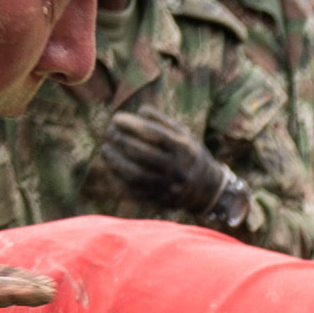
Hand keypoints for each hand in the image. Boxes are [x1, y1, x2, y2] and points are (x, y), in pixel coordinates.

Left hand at [87, 106, 253, 235]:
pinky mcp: (158, 201)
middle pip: (141, 153)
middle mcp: (176, 169)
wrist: (207, 191)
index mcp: (184, 150)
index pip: (153, 135)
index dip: (131, 125)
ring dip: (115, 160)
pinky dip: (118, 178)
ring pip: (134, 174)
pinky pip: (133, 190)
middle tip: (110, 132)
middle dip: (121, 140)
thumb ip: (163, 122)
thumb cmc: (190, 155)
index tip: (116, 118)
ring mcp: (166, 187)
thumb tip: (139, 111)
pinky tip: (112, 166)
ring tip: (106, 149)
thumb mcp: (185, 135)